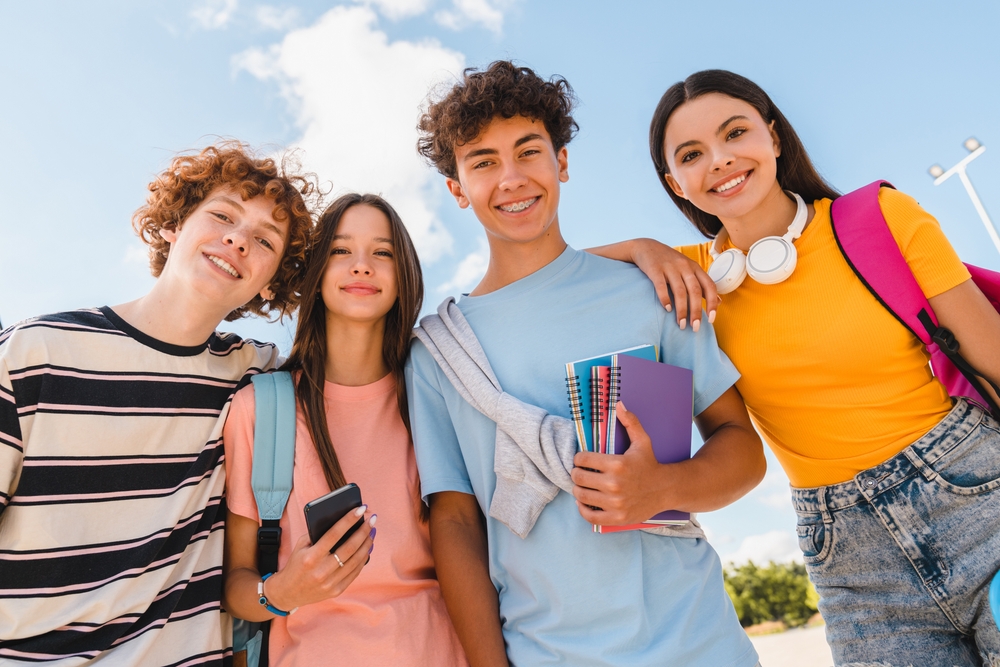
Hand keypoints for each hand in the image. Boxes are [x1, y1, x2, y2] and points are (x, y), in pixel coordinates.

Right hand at [264, 506, 375, 610]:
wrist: (288, 592)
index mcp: (311, 557)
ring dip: (367, 544)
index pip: (334, 534)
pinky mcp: (336, 591)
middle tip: (372, 520)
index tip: (360, 509)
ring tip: (372, 532)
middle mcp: (321, 571)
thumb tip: (342, 520)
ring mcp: (330, 582)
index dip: (349, 520)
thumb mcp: (300, 546)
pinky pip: (355, 572)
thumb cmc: (296, 563)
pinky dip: (363, 559)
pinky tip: (367, 548)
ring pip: (356, 560)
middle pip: (350, 547)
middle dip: (364, 531)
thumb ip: (318, 534)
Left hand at [570, 402, 675, 524]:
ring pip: (581, 495)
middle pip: (578, 477)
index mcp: (617, 464)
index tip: (581, 459)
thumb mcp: (642, 441)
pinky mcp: (616, 517)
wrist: (666, 489)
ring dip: (578, 489)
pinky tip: (584, 501)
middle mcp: (614, 484)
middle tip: (580, 472)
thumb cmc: (650, 464)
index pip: (582, 459)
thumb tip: (619, 404)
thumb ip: (630, 422)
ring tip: (583, 485)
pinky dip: (582, 509)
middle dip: (576, 473)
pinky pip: (589, 516)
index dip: (579, 458)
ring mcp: (615, 503)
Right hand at [630, 239, 718, 331]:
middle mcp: (684, 266)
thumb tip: (718, 302)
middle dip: (696, 311)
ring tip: (681, 324)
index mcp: (695, 268)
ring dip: (681, 310)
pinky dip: (665, 298)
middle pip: (694, 291)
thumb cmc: (670, 262)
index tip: (711, 319)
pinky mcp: (655, 269)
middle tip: (694, 328)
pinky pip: (661, 286)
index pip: (709, 286)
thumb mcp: (689, 269)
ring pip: (679, 291)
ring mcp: (669, 267)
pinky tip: (667, 309)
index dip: (712, 303)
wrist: (647, 247)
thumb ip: (702, 284)